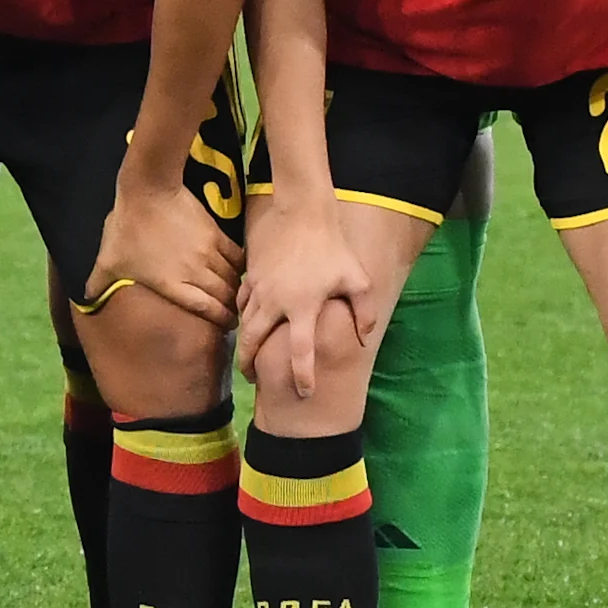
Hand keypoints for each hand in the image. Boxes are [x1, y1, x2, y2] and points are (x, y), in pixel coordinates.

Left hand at [87, 177, 241, 325]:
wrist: (148, 191)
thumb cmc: (127, 228)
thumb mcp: (108, 260)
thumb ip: (100, 284)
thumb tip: (87, 301)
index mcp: (172, 283)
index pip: (207, 309)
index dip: (220, 319)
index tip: (226, 325)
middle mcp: (196, 272)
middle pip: (224, 296)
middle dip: (230, 308)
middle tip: (232, 315)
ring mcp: (209, 253)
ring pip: (232, 277)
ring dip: (235, 288)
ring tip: (235, 295)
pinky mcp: (216, 234)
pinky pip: (236, 256)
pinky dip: (239, 266)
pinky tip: (237, 270)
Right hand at [233, 204, 372, 401]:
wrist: (302, 213)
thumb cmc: (333, 248)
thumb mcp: (358, 279)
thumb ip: (364, 312)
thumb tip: (365, 339)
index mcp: (303, 308)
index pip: (300, 352)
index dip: (302, 376)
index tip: (305, 393)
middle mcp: (275, 303)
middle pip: (254, 343)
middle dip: (250, 365)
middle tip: (254, 379)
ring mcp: (259, 289)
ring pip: (244, 324)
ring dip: (244, 344)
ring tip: (247, 358)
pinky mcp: (251, 277)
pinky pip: (242, 303)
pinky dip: (243, 317)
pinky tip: (247, 322)